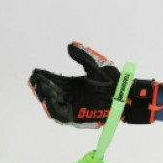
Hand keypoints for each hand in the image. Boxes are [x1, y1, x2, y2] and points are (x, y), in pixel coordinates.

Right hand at [29, 42, 161, 127]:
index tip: (36, 71)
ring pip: (53, 103)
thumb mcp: (97, 65)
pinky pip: (61, 115)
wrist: (126, 95)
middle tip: (36, 79)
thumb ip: (84, 56)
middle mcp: (72, 96)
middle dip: (41, 86)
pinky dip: (53, 108)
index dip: (45, 77)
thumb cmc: (115, 81)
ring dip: (45, 96)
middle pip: (51, 92)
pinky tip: (49, 100)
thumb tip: (70, 45)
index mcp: (75, 85)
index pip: (55, 81)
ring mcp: (75, 107)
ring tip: (41, 87)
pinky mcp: (78, 117)